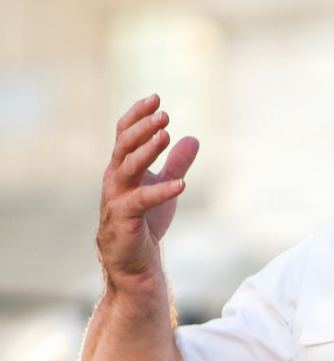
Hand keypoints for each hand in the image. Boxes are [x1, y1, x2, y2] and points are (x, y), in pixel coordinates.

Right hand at [97, 95, 198, 283]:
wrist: (134, 262)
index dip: (138, 115)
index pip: (124, 134)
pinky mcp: (124, 219)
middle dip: (143, 128)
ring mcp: (116, 198)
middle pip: (124, 145)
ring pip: (127, 167)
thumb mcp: (165, 187)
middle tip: (164, 114)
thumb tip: (192, 138)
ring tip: (166, 136)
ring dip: (146, 150)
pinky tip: (181, 185)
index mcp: (121, 167)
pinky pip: (141, 201)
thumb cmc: (145, 223)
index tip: (156, 98)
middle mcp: (114, 178)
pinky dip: (161, 192)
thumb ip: (176, 163)